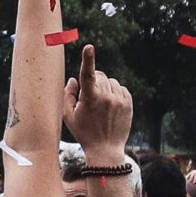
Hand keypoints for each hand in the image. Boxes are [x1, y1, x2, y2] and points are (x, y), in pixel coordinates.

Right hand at [62, 45, 131, 161]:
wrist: (105, 150)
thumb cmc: (84, 133)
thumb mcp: (68, 117)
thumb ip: (67, 95)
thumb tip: (74, 79)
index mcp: (90, 99)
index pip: (88, 75)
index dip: (87, 59)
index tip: (89, 47)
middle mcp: (106, 97)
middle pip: (100, 76)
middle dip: (94, 82)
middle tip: (90, 97)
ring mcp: (119, 100)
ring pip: (110, 81)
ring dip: (104, 87)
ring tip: (101, 104)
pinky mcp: (128, 104)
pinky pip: (120, 88)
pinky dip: (114, 92)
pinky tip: (110, 105)